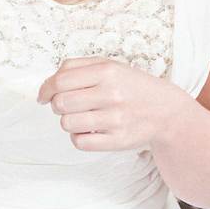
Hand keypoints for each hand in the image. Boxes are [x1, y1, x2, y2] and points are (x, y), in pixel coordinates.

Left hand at [37, 56, 184, 151]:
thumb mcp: (106, 65)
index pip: (60, 82)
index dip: (45, 90)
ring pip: (67, 124)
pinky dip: (78, 137)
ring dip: (68, 121)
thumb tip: (47, 84)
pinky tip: (88, 130)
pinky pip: (80, 143)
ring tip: (80, 117)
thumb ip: (74, 67)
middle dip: (56, 105)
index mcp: (106, 72)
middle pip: (60, 104)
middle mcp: (111, 94)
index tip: (43, 96)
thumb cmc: (129, 85)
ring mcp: (116, 119)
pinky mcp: (118, 141)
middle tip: (66, 106)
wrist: (165, 110)